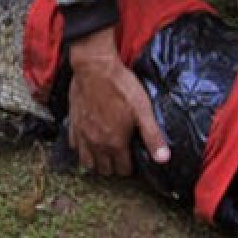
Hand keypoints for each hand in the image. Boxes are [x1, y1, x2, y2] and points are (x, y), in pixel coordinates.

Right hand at [67, 27, 169, 175]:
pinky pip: (74, 146)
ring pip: (86, 162)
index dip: (130, 166)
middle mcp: (97, 143)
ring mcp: (82, 134)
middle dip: (113, 167)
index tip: (133, 159)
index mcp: (115, 143)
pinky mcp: (73, 123)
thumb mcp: (143, 110)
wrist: (95, 68)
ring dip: (96, 162)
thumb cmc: (120, 87)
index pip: (122, 169)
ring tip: (104, 154)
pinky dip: (81, 148)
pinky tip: (88, 140)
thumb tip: (164, 159)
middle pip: (104, 169)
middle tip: (120, 156)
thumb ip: (152, 136)